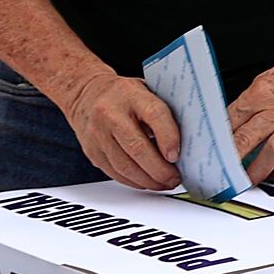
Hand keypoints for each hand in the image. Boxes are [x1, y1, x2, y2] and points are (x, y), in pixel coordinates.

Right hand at [60, 73, 181, 190]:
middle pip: (137, 148)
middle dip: (160, 170)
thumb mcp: (145, 90)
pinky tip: (146, 182)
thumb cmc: (123, 94)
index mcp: (131, 94)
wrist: (85, 94)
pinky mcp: (92, 151)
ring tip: (164, 183)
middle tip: (175, 178)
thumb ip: (163, 110)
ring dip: (149, 180)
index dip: (168, 137)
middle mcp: (111, 114)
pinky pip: (114, 173)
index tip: (177, 156)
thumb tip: (189, 139)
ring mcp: (98, 134)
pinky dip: (133, 182)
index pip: (154, 115)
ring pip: (125, 166)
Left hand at [227, 46, 273, 184]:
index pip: (231, 120)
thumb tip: (232, 124)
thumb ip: (252, 101)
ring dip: (255, 171)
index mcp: (261, 92)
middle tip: (221, 174)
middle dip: (229, 160)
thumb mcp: (270, 79)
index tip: (211, 153)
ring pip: (270, 153)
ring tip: (246, 181)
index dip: (218, 140)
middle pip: (245, 139)